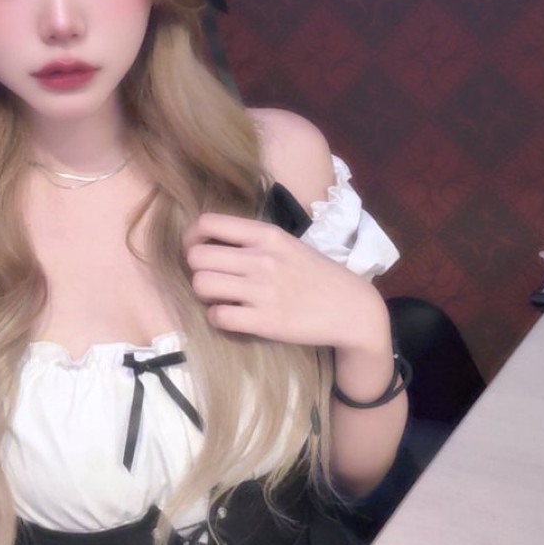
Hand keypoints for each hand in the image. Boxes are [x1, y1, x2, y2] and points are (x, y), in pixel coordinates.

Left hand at [183, 213, 388, 352]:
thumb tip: (209, 242)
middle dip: (196, 269)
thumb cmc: (316, 276)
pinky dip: (218, 318)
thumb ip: (252, 241)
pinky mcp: (265, 321)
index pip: (208, 223)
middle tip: (210, 278)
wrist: (352, 309)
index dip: (191, 238)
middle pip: (196, 257)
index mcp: (267, 235)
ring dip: (204, 294)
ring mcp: (263, 290)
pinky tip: (232, 316)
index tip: (196, 250)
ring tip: (220, 298)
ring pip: (201, 285)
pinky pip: (217, 316)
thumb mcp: (287, 246)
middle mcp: (262, 259)